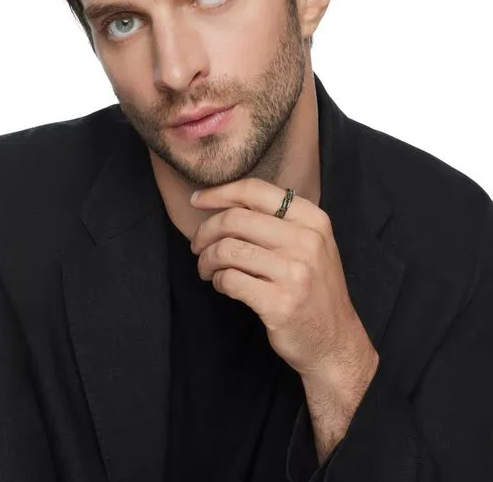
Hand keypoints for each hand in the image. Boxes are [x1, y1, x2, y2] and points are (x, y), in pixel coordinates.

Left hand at [190, 178, 375, 380]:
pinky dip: (218, 281)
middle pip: (235, 219)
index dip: (218, 193)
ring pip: (227, 249)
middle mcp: (307, 241)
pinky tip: (222, 285)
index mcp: (312, 219)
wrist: (336, 340)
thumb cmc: (313, 287)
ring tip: (206, 269)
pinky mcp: (280, 303)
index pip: (255, 191)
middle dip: (205, 231)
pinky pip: (230, 280)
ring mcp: (295, 273)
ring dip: (206, 259)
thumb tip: (225, 199)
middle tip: (197, 245)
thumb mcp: (311, 243)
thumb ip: (278, 219)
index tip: (196, 201)